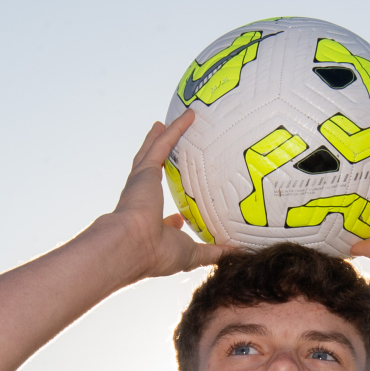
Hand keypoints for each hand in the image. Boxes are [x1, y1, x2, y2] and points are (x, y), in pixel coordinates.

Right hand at [106, 114, 227, 278]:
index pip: (160, 217)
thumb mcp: (193, 254)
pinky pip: (162, 143)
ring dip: (161, 138)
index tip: (178, 217)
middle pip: (151, 174)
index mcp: (151, 224)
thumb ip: (213, 252)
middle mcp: (143, 201)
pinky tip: (187, 116)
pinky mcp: (145, 171)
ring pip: (152, 153)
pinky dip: (174, 129)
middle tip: (164, 150)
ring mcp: (142, 183)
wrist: (133, 245)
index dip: (170, 218)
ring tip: (164, 124)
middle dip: (157, 162)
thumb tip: (236, 253)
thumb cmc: (158, 254)